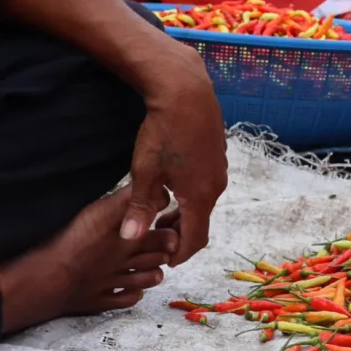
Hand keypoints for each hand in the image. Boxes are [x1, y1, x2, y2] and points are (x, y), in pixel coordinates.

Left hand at [122, 57, 228, 262]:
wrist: (185, 90)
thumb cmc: (163, 132)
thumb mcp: (145, 172)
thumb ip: (140, 207)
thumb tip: (131, 238)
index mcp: (200, 196)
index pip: (195, 239)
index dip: (180, 254)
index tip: (166, 259)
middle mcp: (216, 185)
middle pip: (201, 220)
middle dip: (180, 232)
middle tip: (156, 234)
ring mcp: (220, 167)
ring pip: (204, 200)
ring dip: (185, 211)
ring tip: (161, 208)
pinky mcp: (218, 152)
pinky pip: (207, 181)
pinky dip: (192, 192)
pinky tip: (172, 180)